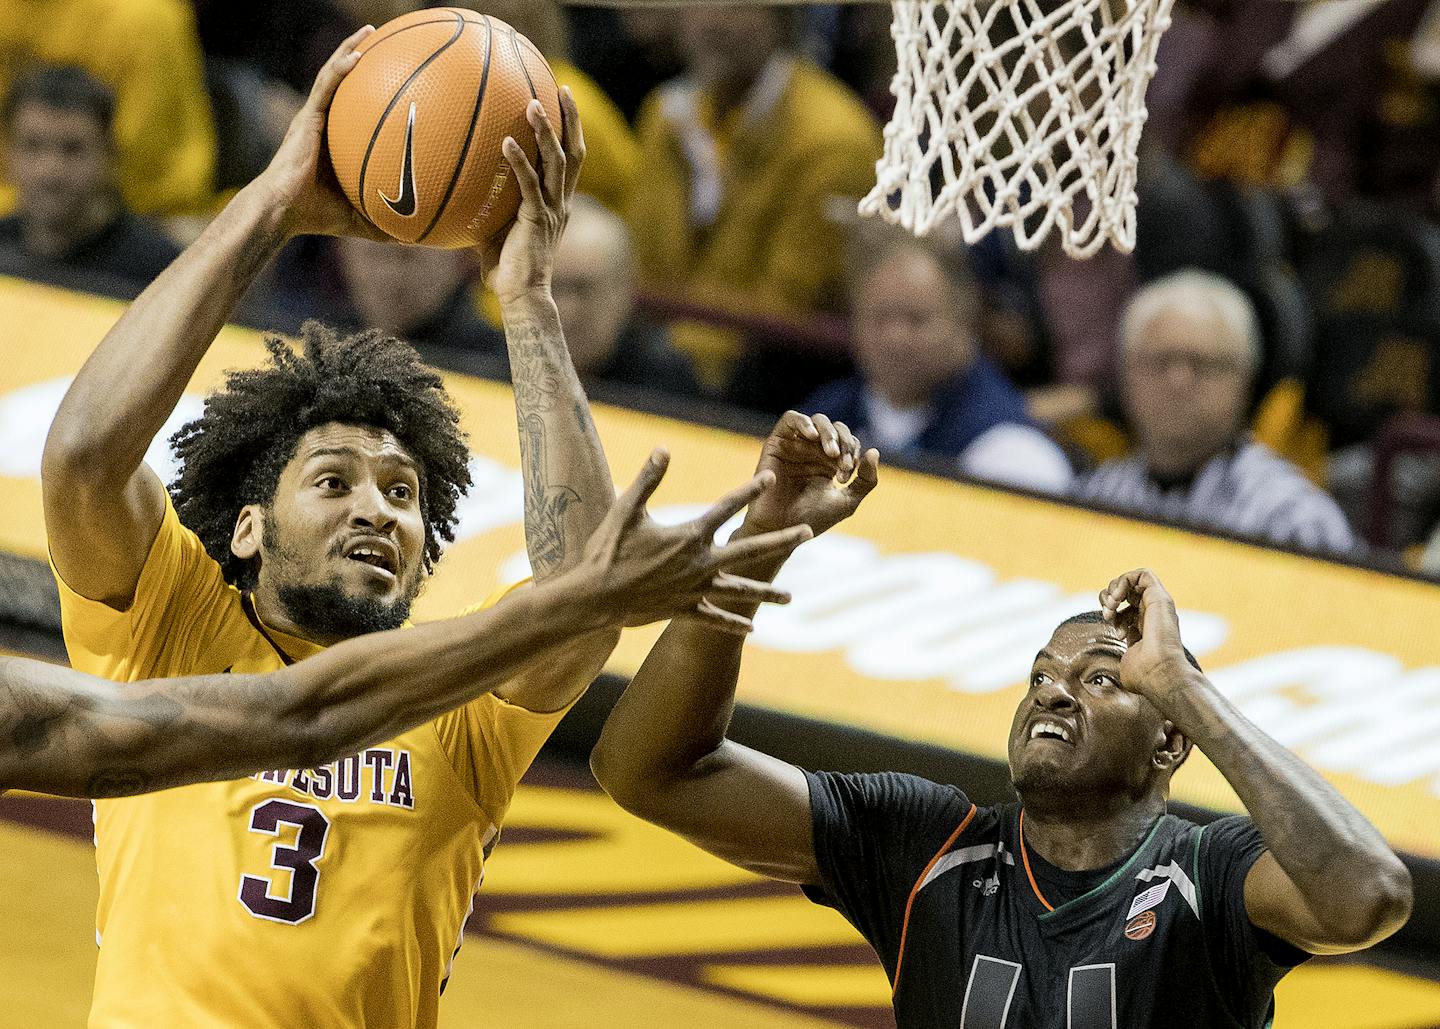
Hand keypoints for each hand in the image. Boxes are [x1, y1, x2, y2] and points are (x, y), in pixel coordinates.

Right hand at [253, 26, 389, 240]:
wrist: (284, 210)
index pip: (355, 107)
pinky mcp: (306, 117)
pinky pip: (325, 87)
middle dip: (361, 57)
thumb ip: (385, 222)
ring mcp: (313, 117)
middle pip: (345, 82)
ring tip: (370, 33)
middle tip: (385, 40)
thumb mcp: (360, 218)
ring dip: (350, 50)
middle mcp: (323, 122)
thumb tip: (416, 239)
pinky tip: (357, 56)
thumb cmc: (317, 216)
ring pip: (333, 75)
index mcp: (335, 140)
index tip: (395, 75)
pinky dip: (339, 70)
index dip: (371, 88)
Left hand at [480, 87, 583, 304]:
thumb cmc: (506, 269)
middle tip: (562, 89)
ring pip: (557, 162)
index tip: (563, 101)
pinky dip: (519, 162)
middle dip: (570, 119)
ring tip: (534, 104)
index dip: (571, 130)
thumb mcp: (495, 228)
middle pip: (574, 152)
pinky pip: (530, 185)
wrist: (521, 297)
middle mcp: (561, 202)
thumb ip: (487, 205)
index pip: (570, 159)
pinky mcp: (537, 220)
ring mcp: (552, 210)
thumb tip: (455, 187)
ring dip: (546, 132)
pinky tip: (506, 142)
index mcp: (557, 202)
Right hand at [576, 450, 812, 634]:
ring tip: (790, 598)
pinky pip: (714, 618)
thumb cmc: (606, 552)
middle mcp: (699, 563)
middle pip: (750, 549)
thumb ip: (648, 479)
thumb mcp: (626, 509)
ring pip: (739, 591)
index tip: (771, 478)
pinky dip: (733, 623)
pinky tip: (752, 628)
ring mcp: (694, 590)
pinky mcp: (683, 610)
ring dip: (766, 593)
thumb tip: (663, 448)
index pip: (726, 507)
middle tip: (809, 532)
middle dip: (781, 540)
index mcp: (688, 536)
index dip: (749, 490)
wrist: (593, 598)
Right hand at [741, 412, 879, 537]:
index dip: (853, 453)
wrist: (782, 529)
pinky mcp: (777, 442)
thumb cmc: (812, 520)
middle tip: (843, 465)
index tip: (846, 477)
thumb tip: (875, 451)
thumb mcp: (847, 502)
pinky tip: (812, 435)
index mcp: (830, 463)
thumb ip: (866, 480)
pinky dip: (803, 422)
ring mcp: (795, 445)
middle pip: (835, 429)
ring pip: (817, 421)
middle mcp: (813, 451)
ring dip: (828, 433)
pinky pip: (790, 419)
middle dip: (844, 443)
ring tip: (831, 452)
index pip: (849, 442)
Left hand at [1098, 568, 1196, 708]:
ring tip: (1111, 605)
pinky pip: (1143, 573)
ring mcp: (1158, 605)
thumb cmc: (1144, 676)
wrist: (1159, 675)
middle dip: (1109, 597)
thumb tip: (1115, 663)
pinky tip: (1117, 598)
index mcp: (1146, 627)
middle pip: (1127, 591)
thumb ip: (1124, 653)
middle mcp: (1154, 614)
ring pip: (1133, 579)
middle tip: (1107, 614)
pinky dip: (1123, 581)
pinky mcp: (1160, 598)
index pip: (1125, 608)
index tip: (1112, 627)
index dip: (1112, 612)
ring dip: (1114, 588)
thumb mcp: (1127, 660)